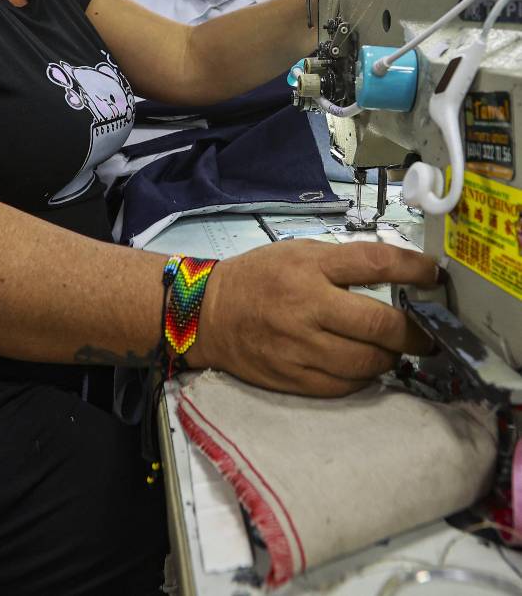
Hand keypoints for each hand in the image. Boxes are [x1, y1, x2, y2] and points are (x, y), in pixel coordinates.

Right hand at [184, 239, 440, 396]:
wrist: (206, 314)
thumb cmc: (257, 278)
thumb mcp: (296, 253)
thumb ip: (341, 263)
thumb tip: (396, 276)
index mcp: (308, 268)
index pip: (374, 264)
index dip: (413, 270)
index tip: (433, 276)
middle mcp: (306, 307)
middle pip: (381, 324)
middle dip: (413, 331)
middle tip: (424, 332)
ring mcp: (300, 348)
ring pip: (369, 362)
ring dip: (389, 357)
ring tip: (389, 350)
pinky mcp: (294, 379)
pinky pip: (346, 385)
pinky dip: (362, 377)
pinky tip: (360, 365)